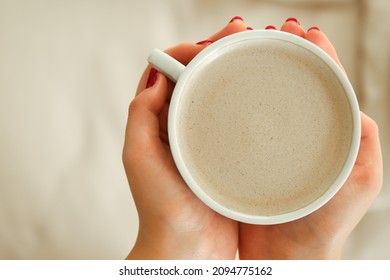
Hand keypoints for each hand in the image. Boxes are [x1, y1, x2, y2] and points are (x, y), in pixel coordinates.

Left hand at [122, 17, 249, 258]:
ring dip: (232, 68)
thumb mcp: (139, 158)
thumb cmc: (161, 209)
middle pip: (195, 75)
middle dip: (215, 50)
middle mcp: (178, 125)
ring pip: (216, 92)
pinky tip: (260, 89)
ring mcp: (204, 137)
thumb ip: (141, 114)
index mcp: (156, 122)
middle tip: (241, 34)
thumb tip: (158, 75)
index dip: (185, 51)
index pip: (167, 72)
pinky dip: (245, 98)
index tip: (209, 45)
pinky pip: (234, 116)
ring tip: (254, 50)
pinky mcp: (226, 151)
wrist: (189, 248)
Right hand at [238, 19, 382, 259]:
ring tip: (246, 47)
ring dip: (257, 68)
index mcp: (328, 132)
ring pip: (265, 96)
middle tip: (269, 32)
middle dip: (282, 52)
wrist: (288, 254)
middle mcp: (298, 132)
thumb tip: (355, 103)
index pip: (324, 81)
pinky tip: (227, 83)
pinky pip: (242, 119)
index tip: (300, 31)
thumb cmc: (325, 224)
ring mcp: (271, 141)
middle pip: (293, 82)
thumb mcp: (360, 180)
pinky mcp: (247, 154)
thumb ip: (364, 141)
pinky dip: (236, 98)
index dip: (315, 53)